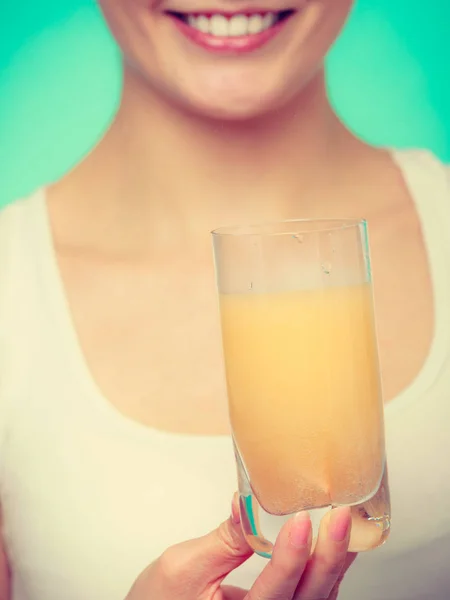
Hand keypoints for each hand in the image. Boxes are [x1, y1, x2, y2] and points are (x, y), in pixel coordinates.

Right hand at [126, 496, 355, 599]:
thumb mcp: (184, 568)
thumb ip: (223, 540)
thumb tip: (249, 502)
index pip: (273, 594)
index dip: (291, 557)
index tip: (301, 520)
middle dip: (328, 557)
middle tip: (341, 516)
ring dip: (332, 561)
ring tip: (345, 522)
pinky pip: (311, 597)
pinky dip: (324, 568)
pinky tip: (333, 542)